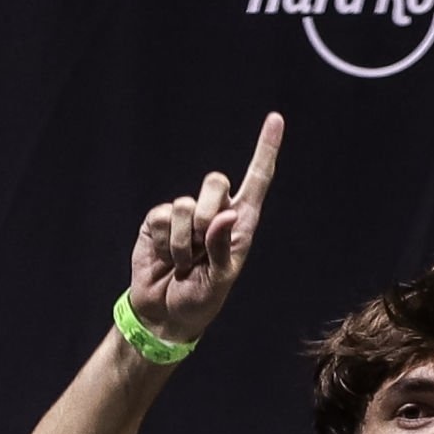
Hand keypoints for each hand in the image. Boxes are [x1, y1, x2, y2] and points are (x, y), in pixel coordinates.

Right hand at [128, 112, 283, 346]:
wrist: (164, 314)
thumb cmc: (199, 301)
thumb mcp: (218, 282)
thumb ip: (222, 249)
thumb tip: (224, 215)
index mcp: (239, 226)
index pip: (256, 182)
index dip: (265, 151)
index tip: (276, 119)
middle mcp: (214, 214)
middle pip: (215, 181)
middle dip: (207, 213)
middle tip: (200, 245)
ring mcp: (184, 215)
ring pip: (185, 203)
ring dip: (182, 241)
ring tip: (182, 263)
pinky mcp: (157, 220)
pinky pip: (161, 216)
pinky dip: (163, 242)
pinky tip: (164, 258)